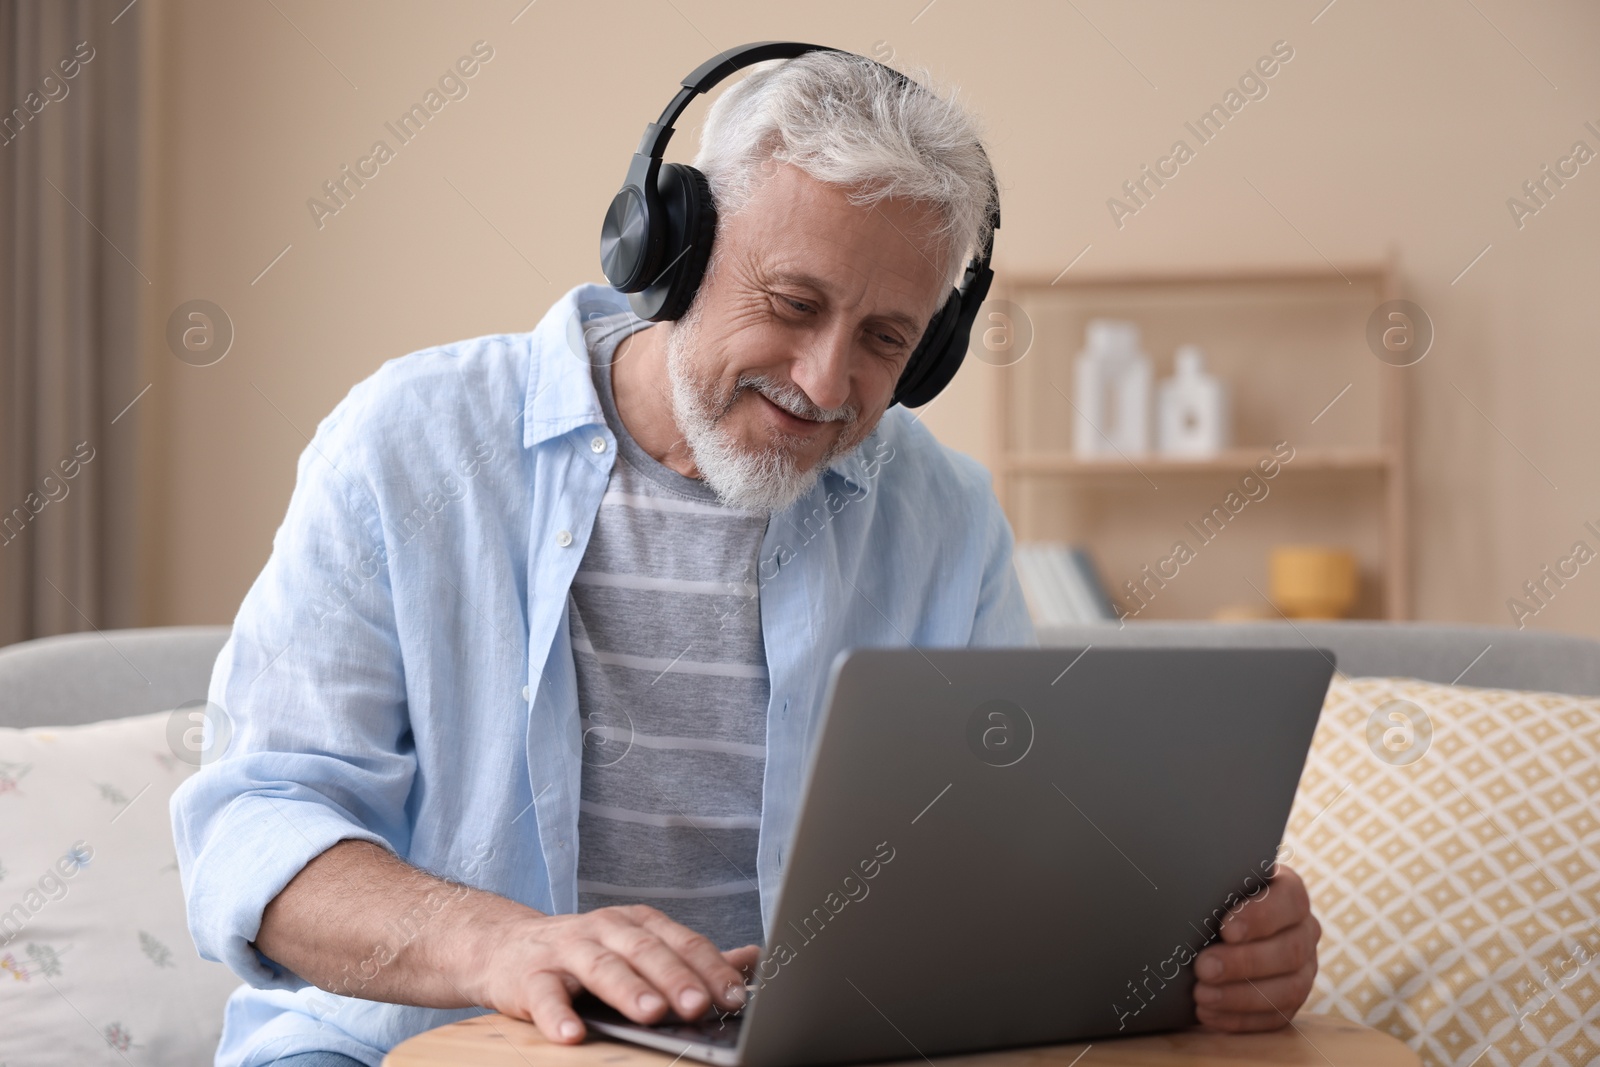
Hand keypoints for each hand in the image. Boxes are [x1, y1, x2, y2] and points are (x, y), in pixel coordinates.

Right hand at [470, 904, 758, 1043]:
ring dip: (628, 990)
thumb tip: (753, 959)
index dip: (710, 969)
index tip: (735, 997)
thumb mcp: (641, 947)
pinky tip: (572, 1034)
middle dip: (676, 978)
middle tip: (698, 1004)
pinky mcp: (530, 977)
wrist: (507, 947)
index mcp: (640, 924)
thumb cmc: (588, 954)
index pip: (683, 943)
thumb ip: (692, 957)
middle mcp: (607, 930)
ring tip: (650, 1014)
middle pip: (647, 952)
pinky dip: (558, 1015)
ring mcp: (567, 950)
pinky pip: (545, 995)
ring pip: (602, 968)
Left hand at [1192, 863, 1319, 1030]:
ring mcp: (1303, 969)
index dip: (1261, 916)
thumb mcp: (1212, 883)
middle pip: (1290, 950)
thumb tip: (1179, 885)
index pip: (1290, 900)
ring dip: (1241, 996)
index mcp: (1290, 894)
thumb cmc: (1210, 899)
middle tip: (1203, 967)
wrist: (1212, 930)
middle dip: (1244, 962)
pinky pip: (1275, 1017)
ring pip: (1289, 989)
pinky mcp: (1290, 1001)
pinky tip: (1208, 1014)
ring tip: (1201, 995)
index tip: (1226, 929)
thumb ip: (1209, 883)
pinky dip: (1239, 1019)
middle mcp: (1304, 931)